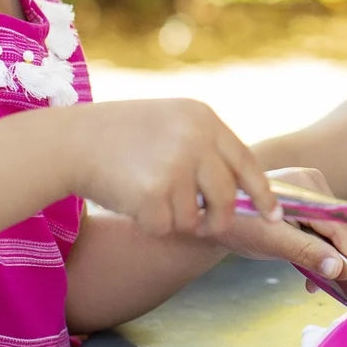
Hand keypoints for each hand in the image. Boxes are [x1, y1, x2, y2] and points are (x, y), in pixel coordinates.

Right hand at [72, 99, 279, 236]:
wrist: (72, 140)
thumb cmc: (121, 135)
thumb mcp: (171, 123)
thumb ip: (206, 149)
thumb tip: (243, 193)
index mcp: (203, 119)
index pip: (246, 162)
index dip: (262, 193)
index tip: (273, 215)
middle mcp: (195, 139)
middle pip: (226, 197)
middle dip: (217, 219)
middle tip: (203, 224)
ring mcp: (176, 165)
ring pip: (194, 218)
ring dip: (173, 218)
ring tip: (147, 194)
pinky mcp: (153, 193)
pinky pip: (166, 227)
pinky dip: (150, 224)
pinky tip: (131, 200)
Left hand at [210, 167, 346, 284]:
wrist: (211, 215)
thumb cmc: (238, 224)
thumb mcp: (272, 242)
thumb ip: (306, 252)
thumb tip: (339, 269)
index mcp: (306, 186)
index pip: (340, 224)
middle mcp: (311, 183)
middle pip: (337, 227)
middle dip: (335, 259)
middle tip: (329, 287)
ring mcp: (307, 190)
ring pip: (330, 229)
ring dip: (324, 256)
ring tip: (312, 281)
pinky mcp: (302, 201)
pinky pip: (319, 227)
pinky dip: (315, 248)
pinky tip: (307, 267)